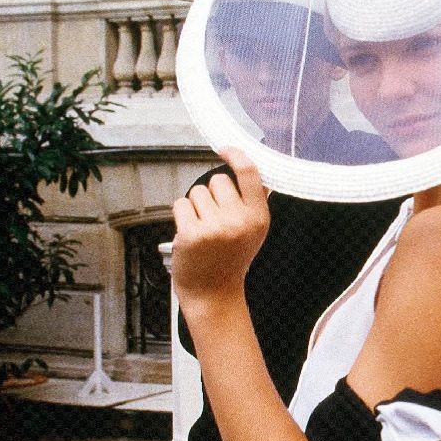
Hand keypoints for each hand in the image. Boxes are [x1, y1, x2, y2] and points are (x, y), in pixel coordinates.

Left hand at [171, 148, 270, 306]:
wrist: (213, 292)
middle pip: (218, 181)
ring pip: (197, 192)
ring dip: (196, 206)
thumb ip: (253, 200)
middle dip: (213, 195)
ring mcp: (215, 227)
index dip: (236, 155)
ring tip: (204, 229)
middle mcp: (239, 220)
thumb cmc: (231, 257)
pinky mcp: (191, 233)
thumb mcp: (253, 230)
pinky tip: (191, 235)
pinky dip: (182, 216)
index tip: (225, 149)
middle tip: (216, 219)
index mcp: (258, 217)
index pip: (249, 173)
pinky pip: (181, 204)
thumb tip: (250, 167)